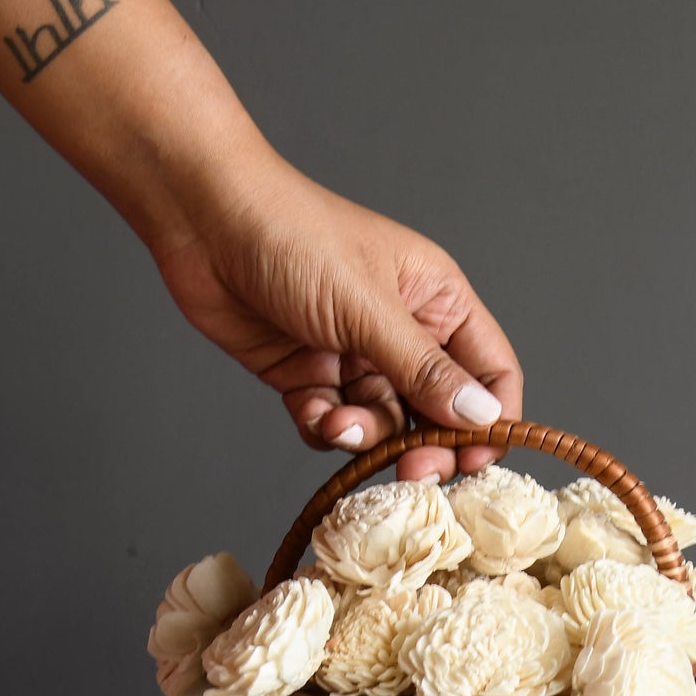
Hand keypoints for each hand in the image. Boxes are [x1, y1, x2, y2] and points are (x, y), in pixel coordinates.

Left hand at [152, 161, 522, 481]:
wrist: (205, 224)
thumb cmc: (295, 238)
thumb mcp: (369, 307)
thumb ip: (424, 369)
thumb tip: (484, 416)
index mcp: (435, 299)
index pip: (490, 370)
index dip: (491, 419)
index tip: (476, 460)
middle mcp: (401, 330)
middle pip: (437, 410)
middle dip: (425, 444)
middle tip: (411, 471)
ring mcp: (352, 354)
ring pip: (382, 422)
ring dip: (365, 435)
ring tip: (339, 424)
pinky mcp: (306, 374)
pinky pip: (331, 422)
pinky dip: (323, 428)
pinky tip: (311, 413)